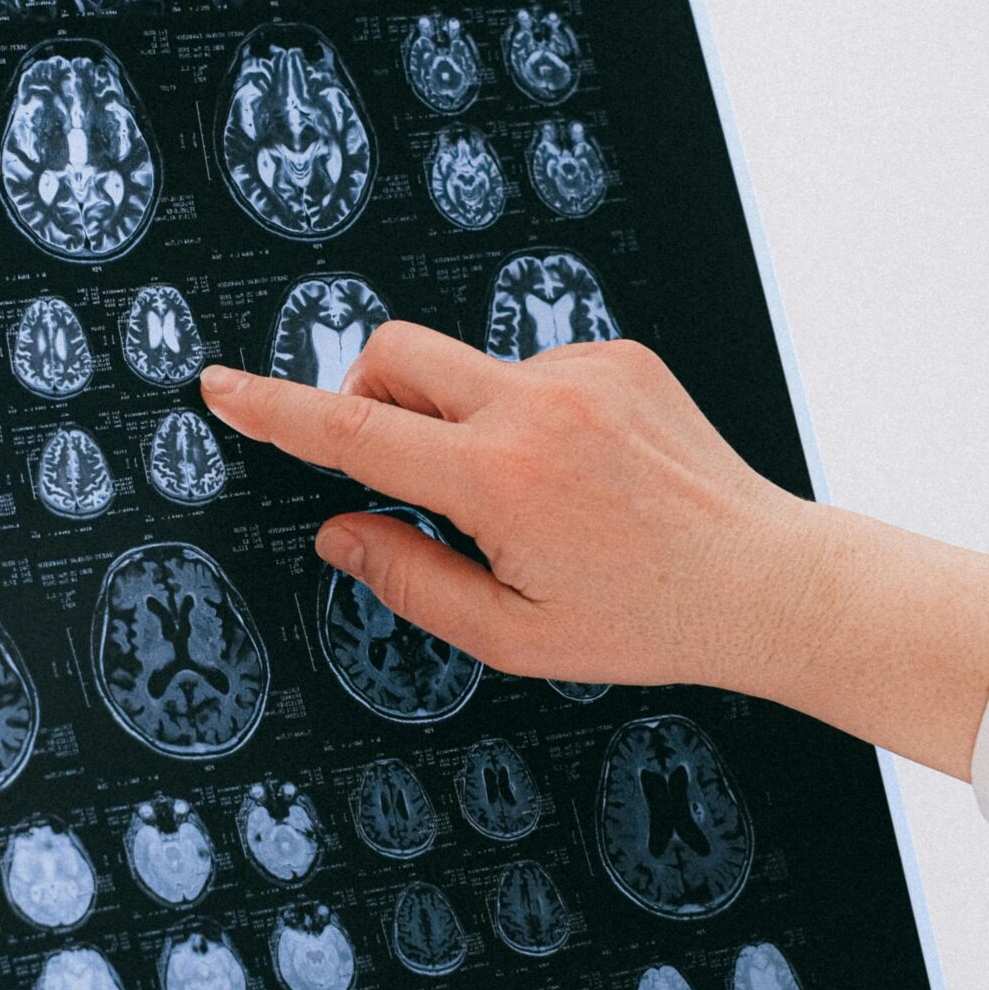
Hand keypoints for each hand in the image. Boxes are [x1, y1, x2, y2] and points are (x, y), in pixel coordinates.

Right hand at [200, 325, 988, 778]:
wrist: (766, 580)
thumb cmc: (642, 620)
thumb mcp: (511, 636)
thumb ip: (409, 580)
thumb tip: (339, 530)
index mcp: (500, 482)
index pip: (356, 435)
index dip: (277, 411)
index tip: (222, 385)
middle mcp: (537, 409)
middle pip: (394, 353)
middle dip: (367, 394)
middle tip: (399, 468)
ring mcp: (584, 372)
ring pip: (468, 371)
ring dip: (465, 423)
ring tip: (535, 502)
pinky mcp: (621, 357)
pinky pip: (532, 371)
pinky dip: (528, 417)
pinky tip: (584, 479)